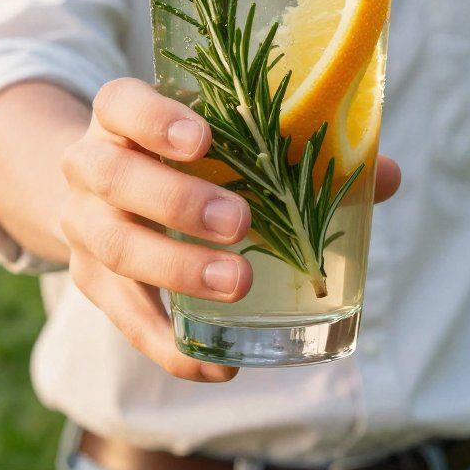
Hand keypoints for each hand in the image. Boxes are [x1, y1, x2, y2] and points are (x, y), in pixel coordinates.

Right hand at [61, 78, 400, 383]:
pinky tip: (218, 366)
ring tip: (236, 284)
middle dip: (176, 200)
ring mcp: (85, 227)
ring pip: (114, 246)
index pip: (120, 103)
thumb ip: (298, 149)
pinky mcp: (94, 284)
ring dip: (175, 269)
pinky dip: (170, 346)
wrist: (100, 193)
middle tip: (240, 222)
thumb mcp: (218, 140)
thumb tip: (384, 175)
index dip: (153, 118)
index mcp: (121, 119)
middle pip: (112, 177)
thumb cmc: (182, 160)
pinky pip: (127, 319)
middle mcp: (91, 168)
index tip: (202, 138)